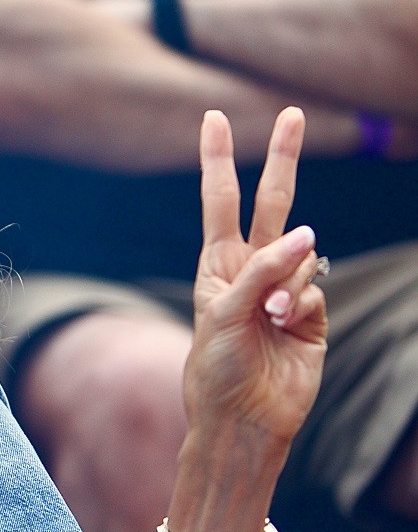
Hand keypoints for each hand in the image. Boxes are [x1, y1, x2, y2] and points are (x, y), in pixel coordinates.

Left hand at [184, 108, 328, 442]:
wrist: (243, 418)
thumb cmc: (216, 367)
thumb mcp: (222, 313)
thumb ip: (263, 271)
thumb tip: (310, 235)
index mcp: (218, 264)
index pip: (220, 201)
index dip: (219, 159)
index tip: (214, 117)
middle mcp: (253, 270)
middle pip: (273, 203)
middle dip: (284, 159)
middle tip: (294, 113)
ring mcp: (286, 290)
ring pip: (303, 258)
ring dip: (287, 286)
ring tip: (268, 321)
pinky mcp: (313, 315)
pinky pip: (316, 290)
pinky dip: (303, 307)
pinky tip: (287, 329)